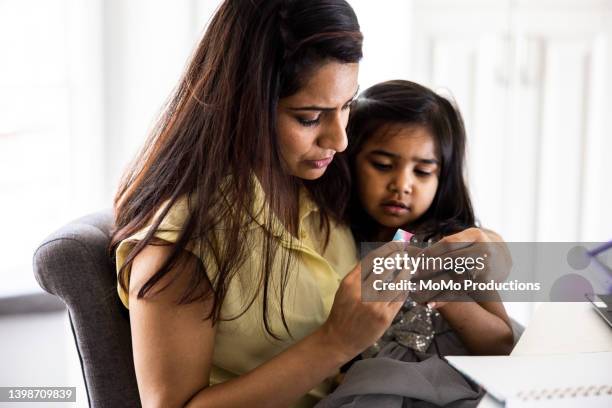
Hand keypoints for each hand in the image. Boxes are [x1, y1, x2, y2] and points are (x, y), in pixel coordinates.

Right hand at [319, 242, 411, 361]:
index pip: (372, 260)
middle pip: (385, 268)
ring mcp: (375, 306)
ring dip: (404, 272)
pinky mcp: (385, 317)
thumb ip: (358, 274)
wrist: (340, 339)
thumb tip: (377, 257)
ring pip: (396, 283)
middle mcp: (362, 293)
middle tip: (405, 251)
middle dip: (397, 257)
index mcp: (350, 283)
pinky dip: (404, 289)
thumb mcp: (344, 289)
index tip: (395, 244)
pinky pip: (399, 299)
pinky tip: (406, 283)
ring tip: (408, 265)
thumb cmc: (342, 312)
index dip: (386, 250)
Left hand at [410, 228, 511, 303]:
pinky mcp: (485, 284)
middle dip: (429, 268)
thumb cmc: (475, 248)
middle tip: (412, 275)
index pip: (449, 244)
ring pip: (455, 278)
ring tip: (416, 293)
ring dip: (433, 286)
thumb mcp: (466, 239)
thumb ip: (446, 245)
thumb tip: (411, 249)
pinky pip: (461, 291)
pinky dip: (444, 298)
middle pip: (451, 260)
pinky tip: (430, 304)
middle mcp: (483, 250)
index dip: (431, 253)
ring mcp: (486, 268)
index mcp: (475, 235)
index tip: (415, 261)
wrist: (504, 259)